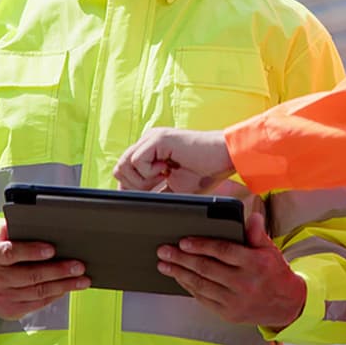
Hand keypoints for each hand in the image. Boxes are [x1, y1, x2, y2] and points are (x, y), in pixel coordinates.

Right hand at [0, 224, 88, 321]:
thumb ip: (4, 234)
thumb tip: (13, 222)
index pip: (10, 253)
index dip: (32, 251)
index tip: (52, 249)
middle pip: (30, 275)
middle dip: (58, 270)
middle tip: (78, 265)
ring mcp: (1, 298)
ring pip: (38, 291)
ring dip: (63, 285)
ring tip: (81, 279)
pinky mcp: (11, 311)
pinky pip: (38, 303)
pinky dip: (55, 295)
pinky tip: (67, 288)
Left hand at [115, 127, 234, 194]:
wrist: (226, 158)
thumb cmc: (206, 173)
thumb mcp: (174, 189)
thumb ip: (155, 193)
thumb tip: (137, 206)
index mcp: (151, 152)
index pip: (125, 171)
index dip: (131, 188)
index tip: (150, 194)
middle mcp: (148, 142)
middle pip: (120, 169)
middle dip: (135, 186)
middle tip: (158, 185)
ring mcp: (151, 138)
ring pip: (124, 164)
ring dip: (142, 180)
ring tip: (164, 177)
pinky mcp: (157, 139)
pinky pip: (136, 161)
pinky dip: (149, 172)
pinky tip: (168, 169)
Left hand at [156, 212, 306, 328]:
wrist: (286, 305)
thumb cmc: (274, 273)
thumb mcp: (270, 250)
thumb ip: (257, 233)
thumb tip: (252, 216)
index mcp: (255, 263)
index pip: (223, 251)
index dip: (201, 245)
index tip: (183, 241)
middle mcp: (245, 283)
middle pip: (206, 268)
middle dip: (182, 258)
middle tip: (164, 250)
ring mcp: (235, 300)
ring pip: (201, 285)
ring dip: (179, 273)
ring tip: (164, 264)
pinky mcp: (229, 313)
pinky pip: (203, 299)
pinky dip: (189, 287)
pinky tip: (179, 278)